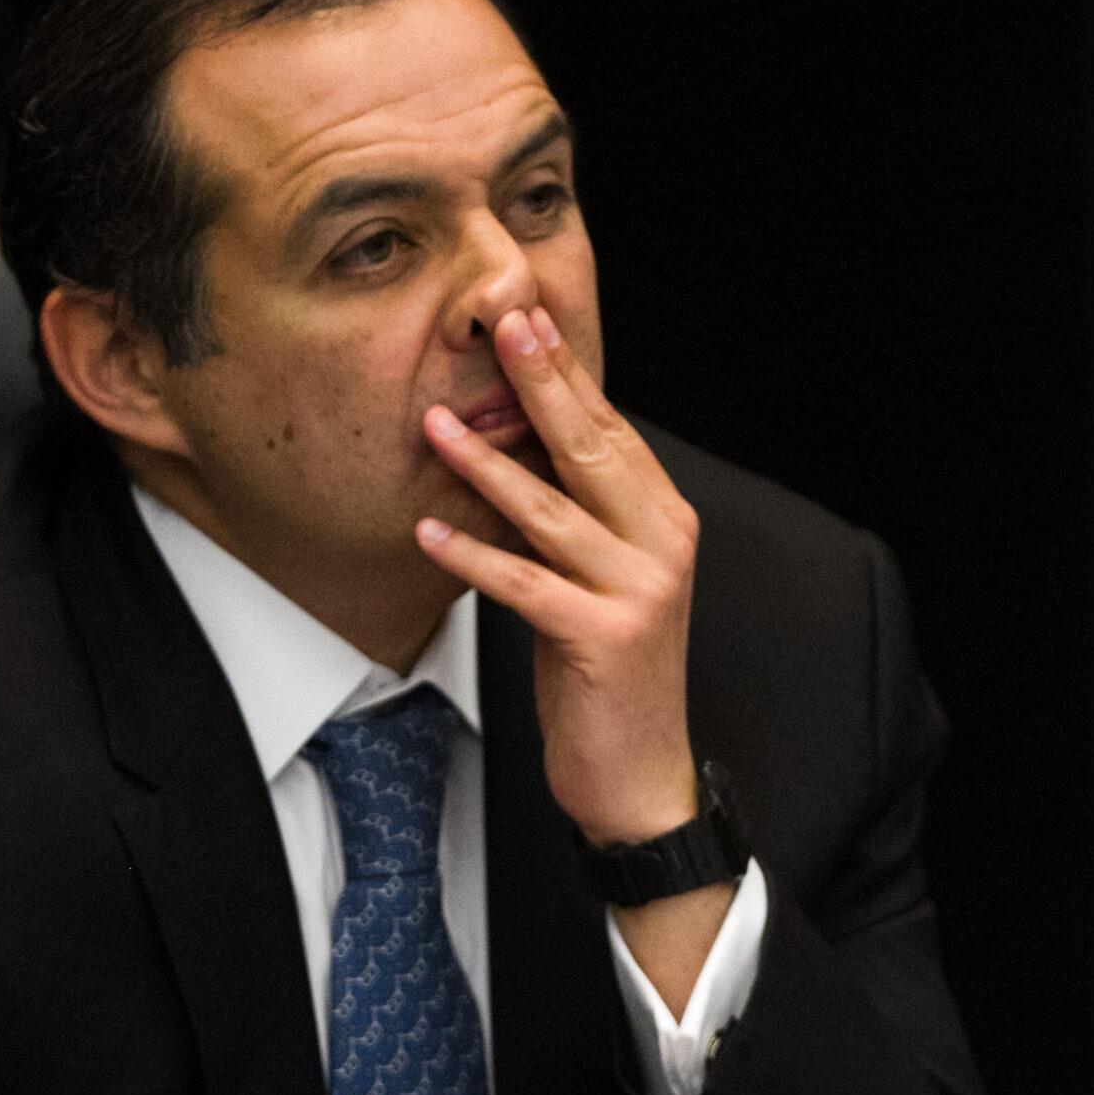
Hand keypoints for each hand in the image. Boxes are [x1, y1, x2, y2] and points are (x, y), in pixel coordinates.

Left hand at [418, 306, 701, 846]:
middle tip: (500, 324)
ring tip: (435, 424)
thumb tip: (517, 447)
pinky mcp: (605, 637)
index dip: (566, 373)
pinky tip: (429, 531)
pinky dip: (473, 556)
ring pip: (553, 510)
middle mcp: (664, 544)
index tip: (525, 320)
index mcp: (665, 520)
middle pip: (593, 448)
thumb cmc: (608, 675)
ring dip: (487, 465)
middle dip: (542, 382)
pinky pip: (526, 585)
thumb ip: (577, 517)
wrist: (642, 774)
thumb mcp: (600, 580)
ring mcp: (640, 590)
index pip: (611, 430)